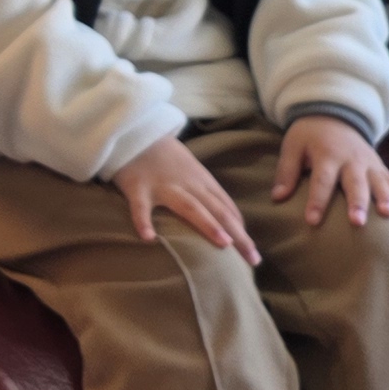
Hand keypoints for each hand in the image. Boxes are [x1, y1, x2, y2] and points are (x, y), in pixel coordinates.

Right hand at [111, 136, 258, 259]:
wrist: (134, 130)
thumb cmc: (164, 156)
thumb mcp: (191, 170)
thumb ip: (205, 192)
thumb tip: (226, 220)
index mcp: (202, 181)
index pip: (227, 208)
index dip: (242, 231)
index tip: (252, 253)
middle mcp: (188, 184)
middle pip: (217, 211)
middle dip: (238, 235)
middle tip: (253, 260)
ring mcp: (163, 186)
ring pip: (189, 206)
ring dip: (208, 224)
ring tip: (224, 244)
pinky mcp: (138, 187)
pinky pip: (140, 206)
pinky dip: (144, 221)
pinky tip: (148, 238)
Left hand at [273, 112, 388, 226]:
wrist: (335, 115)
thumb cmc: (310, 136)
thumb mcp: (293, 146)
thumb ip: (286, 171)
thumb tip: (277, 197)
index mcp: (327, 155)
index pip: (321, 180)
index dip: (317, 200)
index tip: (311, 221)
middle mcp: (352, 160)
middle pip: (355, 183)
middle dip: (357, 203)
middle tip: (357, 222)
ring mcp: (370, 164)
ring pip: (380, 183)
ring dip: (386, 199)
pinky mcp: (381, 169)